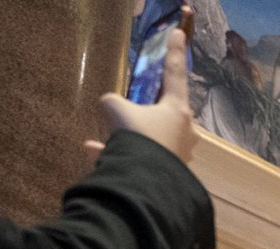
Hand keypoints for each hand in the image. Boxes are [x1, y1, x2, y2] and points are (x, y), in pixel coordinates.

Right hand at [93, 12, 198, 165]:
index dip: (174, 52)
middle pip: (168, 111)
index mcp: (178, 110)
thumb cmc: (135, 137)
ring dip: (131, 137)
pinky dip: (122, 155)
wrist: (143, 182)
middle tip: (137, 106)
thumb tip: (113, 108)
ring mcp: (180, 154)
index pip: (175, 74)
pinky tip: (94, 151)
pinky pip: (144, 160)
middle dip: (150, 109)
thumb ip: (114, 102)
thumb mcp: (115, 109)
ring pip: (154, 139)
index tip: (179, 34)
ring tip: (108, 137)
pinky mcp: (170, 174)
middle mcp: (185, 132)